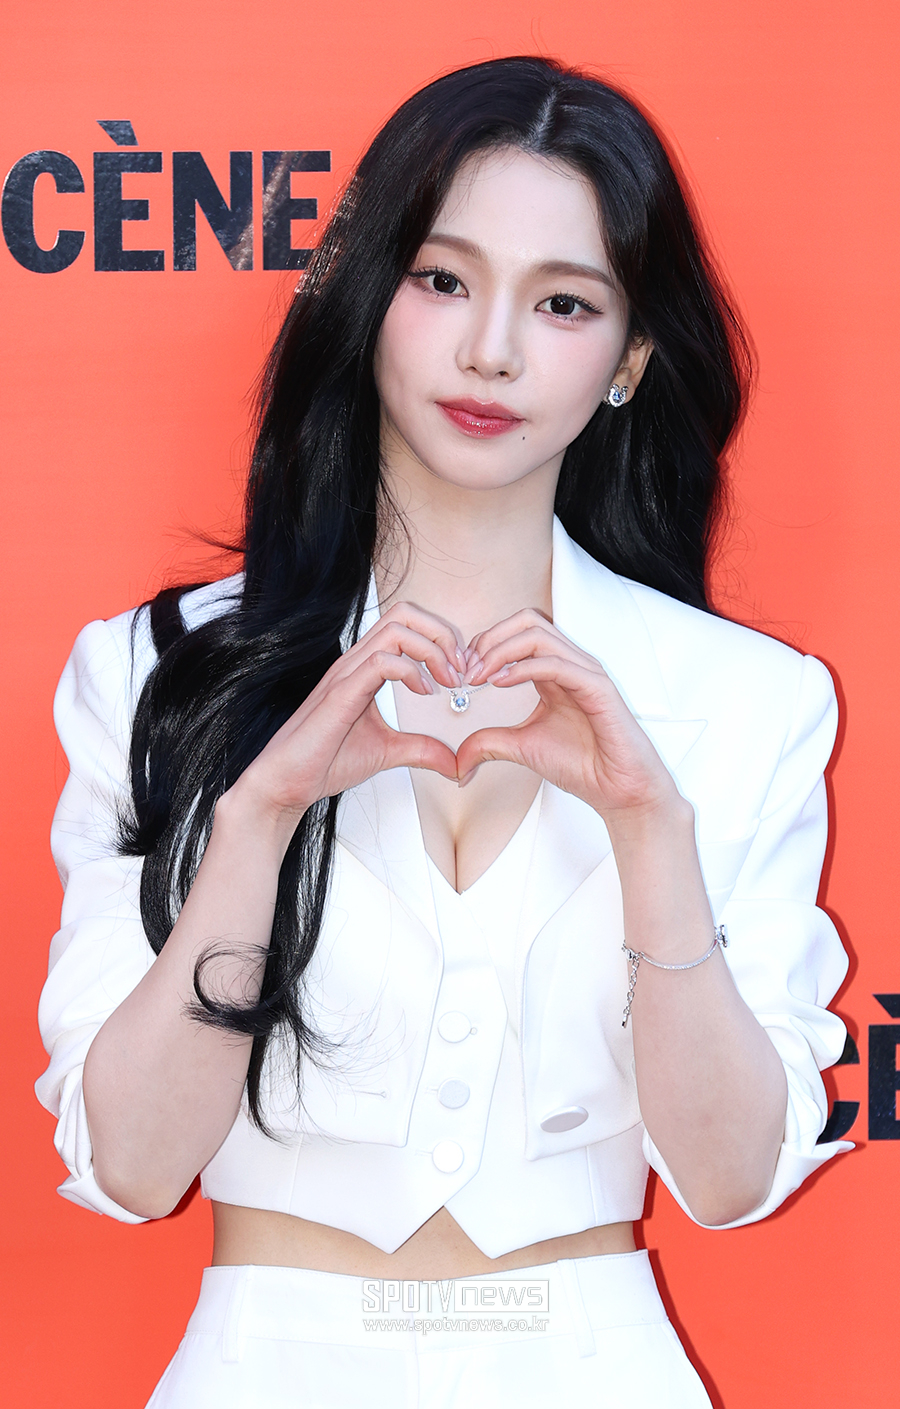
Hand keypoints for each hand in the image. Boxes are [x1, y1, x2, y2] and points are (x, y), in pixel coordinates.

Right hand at [227, 604, 461, 829]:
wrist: (287, 782)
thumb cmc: (326, 761)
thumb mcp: (388, 752)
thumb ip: (421, 749)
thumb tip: (454, 761)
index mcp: (366, 667)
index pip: (407, 624)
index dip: (441, 639)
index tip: (460, 673)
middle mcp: (356, 661)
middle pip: (405, 613)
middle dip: (442, 634)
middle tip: (459, 669)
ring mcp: (347, 673)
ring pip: (396, 628)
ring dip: (432, 650)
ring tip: (447, 681)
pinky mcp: (341, 693)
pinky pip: (381, 661)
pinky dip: (412, 671)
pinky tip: (424, 693)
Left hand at [457, 610, 681, 822]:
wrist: (618, 790)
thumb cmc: (582, 764)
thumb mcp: (521, 747)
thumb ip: (489, 743)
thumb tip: (457, 758)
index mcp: (554, 671)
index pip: (518, 633)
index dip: (485, 644)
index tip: (462, 671)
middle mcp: (570, 663)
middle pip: (528, 621)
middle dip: (490, 638)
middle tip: (467, 668)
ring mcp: (585, 672)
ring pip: (539, 634)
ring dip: (500, 650)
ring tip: (478, 675)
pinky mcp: (597, 688)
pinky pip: (556, 663)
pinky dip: (523, 667)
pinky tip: (500, 683)